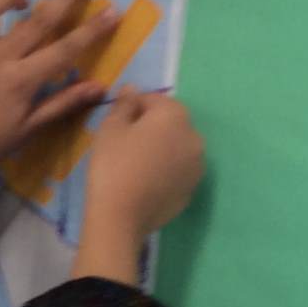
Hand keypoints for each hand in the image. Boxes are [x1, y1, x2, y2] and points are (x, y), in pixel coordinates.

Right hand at [73, 90, 204, 284]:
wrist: (120, 217)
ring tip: (136, 166)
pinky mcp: (192, 190)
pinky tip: (145, 183)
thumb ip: (124, 105)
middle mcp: (194, 136)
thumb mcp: (110, 129)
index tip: (116, 125)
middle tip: (125, 146)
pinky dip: (166, 172)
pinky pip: (178, 171)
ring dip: (161, 150)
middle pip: (170, 124)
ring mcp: (197, 166)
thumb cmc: (112, 166)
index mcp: (174, 115)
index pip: (154, 100)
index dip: (133, 108)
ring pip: (177, 148)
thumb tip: (132, 89)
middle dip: (151, 128)